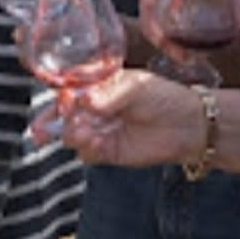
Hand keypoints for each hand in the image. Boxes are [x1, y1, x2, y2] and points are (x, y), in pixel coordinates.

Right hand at [59, 69, 205, 166]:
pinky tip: (99, 143)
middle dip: (52, 120)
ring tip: (86, 133)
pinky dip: (88, 149)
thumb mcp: (135, 87)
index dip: (61, 96)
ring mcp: (99, 130)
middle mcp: (94, 108)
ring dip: (72, 134)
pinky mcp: (107, 151)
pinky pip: (87, 153)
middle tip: (60, 122)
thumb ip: (108, 95)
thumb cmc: (164, 98)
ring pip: (70, 135)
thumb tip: (84, 99)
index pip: (68, 89)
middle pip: (61, 115)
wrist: (187, 126)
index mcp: (98, 86)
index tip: (64, 100)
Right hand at [136, 0, 239, 66]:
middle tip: (168, 46)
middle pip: (146, 1)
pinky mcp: (166, 16)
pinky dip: (168, 45)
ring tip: (183, 57)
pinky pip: (159, 30)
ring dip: (161, 40)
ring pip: (150, 20)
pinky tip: (184, 57)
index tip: (150, 5)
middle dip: (152, 25)